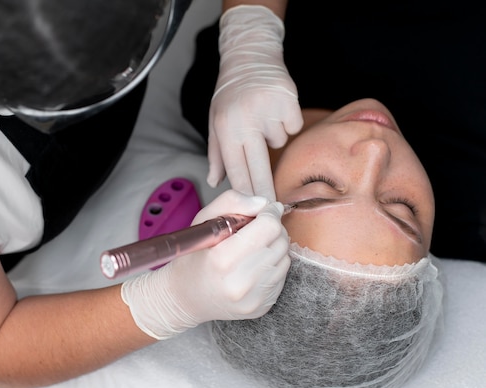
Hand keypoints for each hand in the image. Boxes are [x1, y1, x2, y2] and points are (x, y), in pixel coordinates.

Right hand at [121, 190, 290, 339]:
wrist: (185, 298)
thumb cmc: (193, 256)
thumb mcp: (203, 221)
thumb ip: (232, 202)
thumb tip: (264, 203)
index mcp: (223, 259)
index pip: (269, 227)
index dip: (269, 213)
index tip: (264, 210)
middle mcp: (241, 283)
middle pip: (280, 242)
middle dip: (272, 229)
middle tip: (256, 229)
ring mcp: (254, 299)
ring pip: (285, 258)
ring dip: (273, 247)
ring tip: (252, 248)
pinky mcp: (262, 307)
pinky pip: (282, 276)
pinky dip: (272, 265)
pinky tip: (254, 265)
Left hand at [208, 5, 302, 199]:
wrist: (249, 56)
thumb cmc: (230, 94)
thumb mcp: (216, 122)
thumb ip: (217, 155)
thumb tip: (215, 182)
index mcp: (225, 128)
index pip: (236, 169)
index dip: (246, 193)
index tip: (253, 212)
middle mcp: (246, 120)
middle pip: (258, 167)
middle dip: (266, 191)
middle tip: (273, 210)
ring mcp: (268, 110)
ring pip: (277, 143)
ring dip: (272, 136)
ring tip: (262, 116)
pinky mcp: (288, 101)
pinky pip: (292, 128)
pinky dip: (287, 123)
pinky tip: (275, 110)